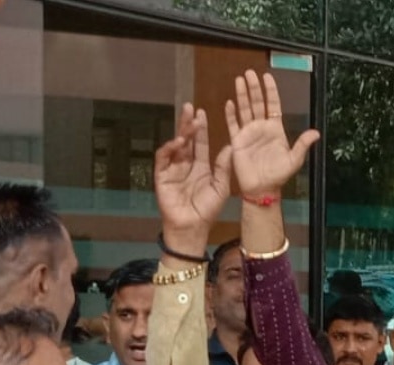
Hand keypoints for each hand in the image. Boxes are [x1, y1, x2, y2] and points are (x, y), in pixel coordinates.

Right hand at [154, 104, 232, 252]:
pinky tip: (179, 142)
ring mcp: (172, 169)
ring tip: (188, 121)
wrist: (193, 228)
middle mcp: (185, 165)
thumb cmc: (207, 210)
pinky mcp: (162, 176)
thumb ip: (224, 167)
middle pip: (186, 139)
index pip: (199, 143)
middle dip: (187, 123)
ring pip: (174, 145)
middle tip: (190, 107)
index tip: (203, 113)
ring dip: (181, 132)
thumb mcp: (221, 186)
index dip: (200, 129)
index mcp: (200, 166)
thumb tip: (231, 146)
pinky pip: (163, 159)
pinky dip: (169, 148)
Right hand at [226, 71, 319, 200]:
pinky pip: (232, 124)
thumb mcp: (294, 160)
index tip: (267, 77)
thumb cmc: (279, 175)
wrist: (263, 188)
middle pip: (257, 103)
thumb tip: (316, 133)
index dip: (271, 91)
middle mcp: (261, 127)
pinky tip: (229, 102)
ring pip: (244, 109)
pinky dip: (230, 114)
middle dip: (254, 87)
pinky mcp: (237, 141)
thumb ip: (302, 144)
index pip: (273, 105)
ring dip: (242, 94)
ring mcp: (248, 133)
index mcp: (275, 129)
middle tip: (249, 73)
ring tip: (239, 80)